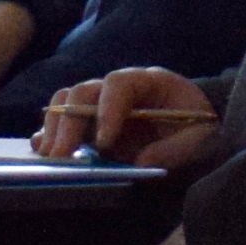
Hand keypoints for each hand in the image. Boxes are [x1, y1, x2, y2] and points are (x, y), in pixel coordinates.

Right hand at [35, 67, 223, 170]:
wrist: (199, 132)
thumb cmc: (203, 128)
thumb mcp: (203, 138)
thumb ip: (177, 148)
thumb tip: (140, 162)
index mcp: (150, 82)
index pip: (119, 84)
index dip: (108, 109)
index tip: (105, 142)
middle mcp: (119, 90)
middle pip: (83, 92)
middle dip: (69, 123)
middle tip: (61, 156)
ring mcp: (101, 107)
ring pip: (66, 104)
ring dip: (54, 129)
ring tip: (50, 157)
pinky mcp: (91, 127)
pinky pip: (62, 124)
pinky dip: (50, 136)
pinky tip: (42, 153)